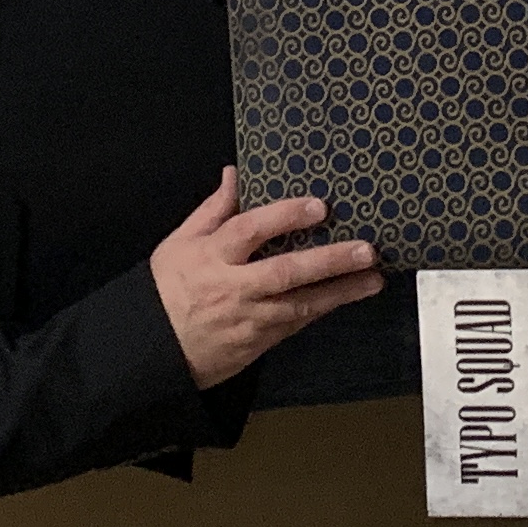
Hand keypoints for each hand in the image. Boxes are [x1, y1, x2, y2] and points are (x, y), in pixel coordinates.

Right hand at [149, 167, 383, 388]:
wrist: (154, 351)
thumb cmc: (166, 291)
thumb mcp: (180, 242)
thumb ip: (214, 209)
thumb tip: (235, 175)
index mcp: (212, 256)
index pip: (251, 230)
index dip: (285, 216)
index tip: (318, 206)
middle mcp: (234, 287)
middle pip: (286, 271)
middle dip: (329, 260)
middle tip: (364, 249)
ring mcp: (249, 318)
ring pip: (301, 304)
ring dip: (339, 292)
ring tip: (372, 279)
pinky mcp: (259, 342)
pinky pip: (296, 324)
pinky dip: (322, 310)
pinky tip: (346, 298)